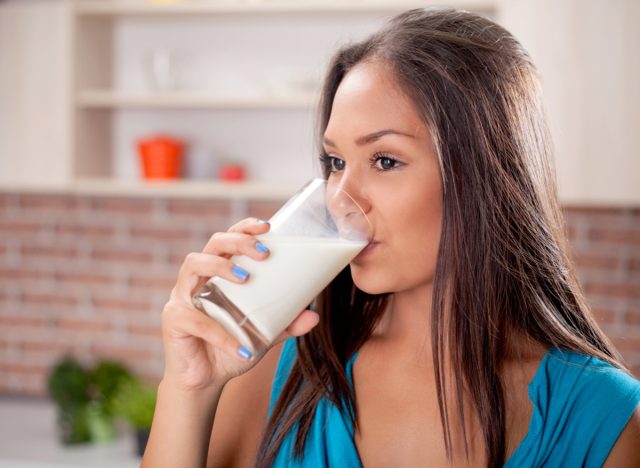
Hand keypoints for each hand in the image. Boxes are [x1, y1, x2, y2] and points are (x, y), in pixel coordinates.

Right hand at [160, 218, 319, 390]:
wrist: (205, 381)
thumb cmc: (232, 347)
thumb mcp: (264, 334)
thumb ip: (286, 323)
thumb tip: (314, 315)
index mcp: (218, 274)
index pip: (228, 240)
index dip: (244, 228)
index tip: (267, 226)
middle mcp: (198, 278)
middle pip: (212, 244)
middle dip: (237, 241)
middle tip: (263, 253)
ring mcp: (181, 296)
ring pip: (193, 264)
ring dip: (220, 266)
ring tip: (245, 278)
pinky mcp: (173, 320)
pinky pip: (196, 319)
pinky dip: (220, 333)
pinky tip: (242, 345)